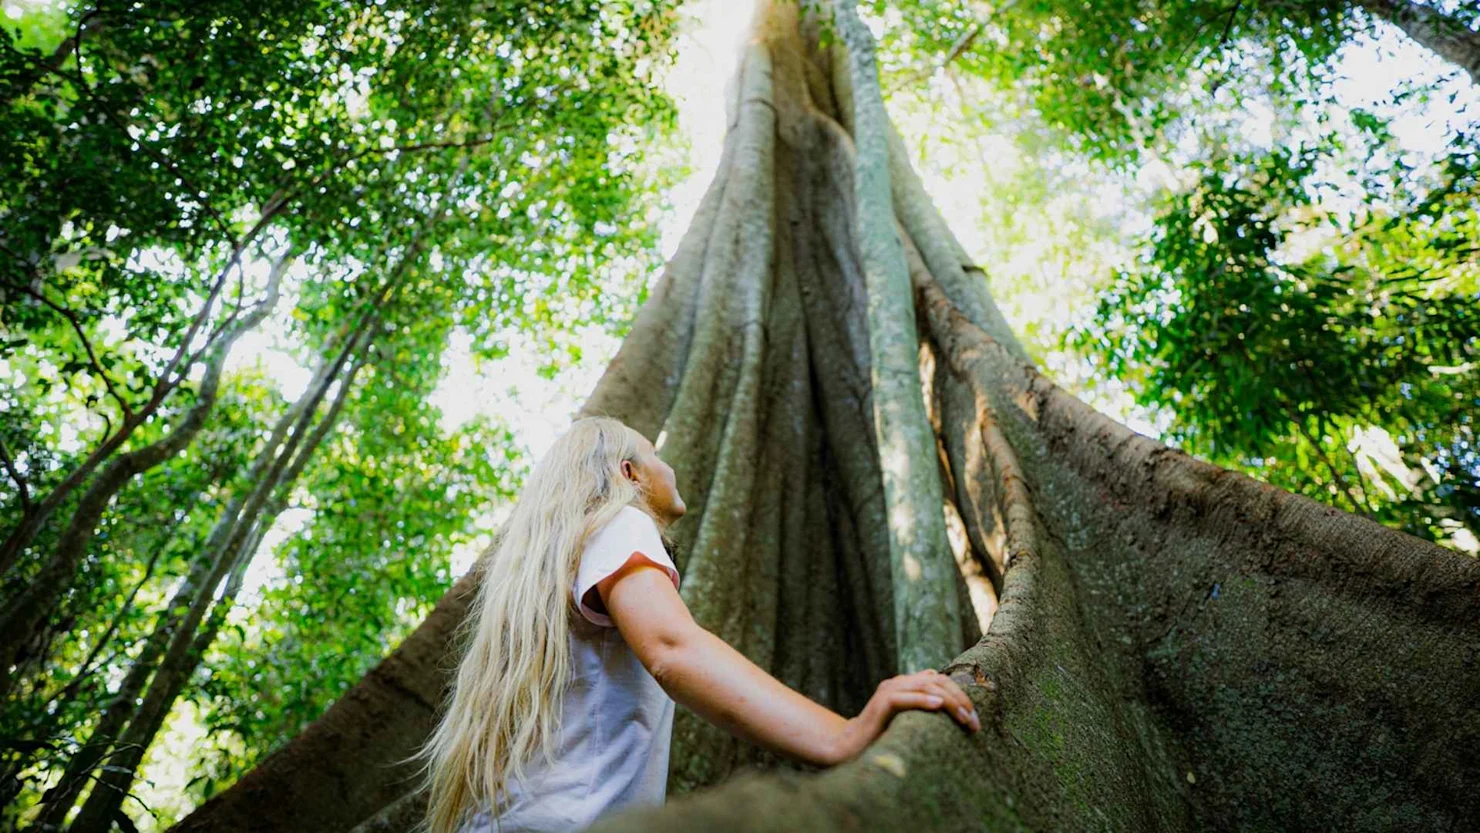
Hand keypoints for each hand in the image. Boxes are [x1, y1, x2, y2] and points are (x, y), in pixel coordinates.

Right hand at [826, 669, 979, 765]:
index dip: (961, 695)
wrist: (850, 746)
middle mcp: (898, 683)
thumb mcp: (908, 720)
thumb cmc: (882, 735)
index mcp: (906, 684)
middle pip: (937, 681)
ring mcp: (888, 691)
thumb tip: (947, 703)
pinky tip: (938, 705)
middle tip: (974, 721)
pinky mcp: (880, 704)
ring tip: (964, 717)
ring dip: (949, 702)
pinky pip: (905, 698)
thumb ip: (923, 708)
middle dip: (960, 700)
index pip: (940, 680)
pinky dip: (922, 700)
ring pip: (925, 687)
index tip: (975, 718)